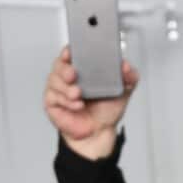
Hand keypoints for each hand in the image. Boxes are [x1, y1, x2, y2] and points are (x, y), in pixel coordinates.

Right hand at [43, 45, 138, 159]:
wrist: (100, 132)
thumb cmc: (106, 109)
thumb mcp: (123, 90)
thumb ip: (129, 76)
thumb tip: (126, 66)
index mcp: (84, 67)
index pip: (72, 52)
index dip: (69, 50)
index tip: (71, 51)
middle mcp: (69, 76)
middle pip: (59, 64)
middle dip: (65, 68)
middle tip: (74, 75)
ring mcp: (59, 88)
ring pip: (54, 80)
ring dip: (67, 88)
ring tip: (78, 95)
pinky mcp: (52, 102)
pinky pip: (54, 96)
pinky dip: (66, 101)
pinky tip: (77, 105)